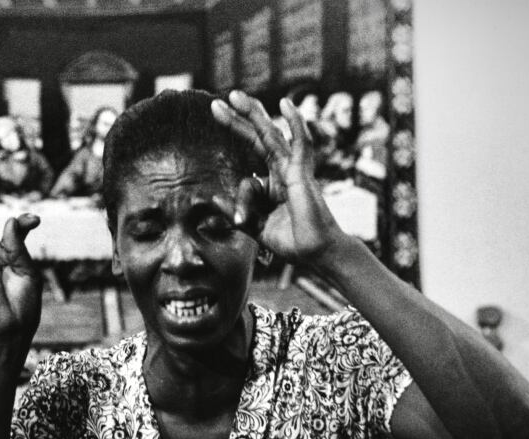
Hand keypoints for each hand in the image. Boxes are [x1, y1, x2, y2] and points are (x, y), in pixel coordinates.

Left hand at [211, 90, 348, 263]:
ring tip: (234, 96)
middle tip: (215, 105)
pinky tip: (285, 105)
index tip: (237, 207)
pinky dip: (294, 123)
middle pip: (258, 139)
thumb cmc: (293, 242)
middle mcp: (283, 172)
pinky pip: (300, 143)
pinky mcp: (302, 173)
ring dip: (253, 115)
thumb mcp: (255, 227)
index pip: (249, 170)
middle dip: (237, 122)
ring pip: (271, 135)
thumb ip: (236, 213)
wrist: (315, 253)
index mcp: (273, 184)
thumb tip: (212, 199)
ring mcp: (293, 170)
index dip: (237, 181)